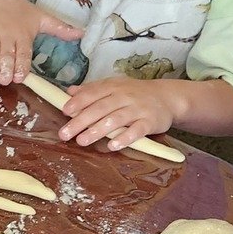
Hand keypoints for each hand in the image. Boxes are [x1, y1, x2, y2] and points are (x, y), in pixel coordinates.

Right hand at [0, 0, 80, 84]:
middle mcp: (7, 34)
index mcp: (24, 34)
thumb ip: (59, 29)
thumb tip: (82, 33)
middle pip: (6, 53)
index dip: (22, 65)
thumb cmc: (20, 11)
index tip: (20, 77)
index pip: (24, 53)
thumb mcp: (41, 19)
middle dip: (5, 67)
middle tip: (4, 79)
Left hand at [59, 76, 176, 150]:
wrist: (167, 97)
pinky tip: (112, 146)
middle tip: (65, 134)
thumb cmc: (134, 94)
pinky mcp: (150, 122)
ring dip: (98, 130)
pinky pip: (137, 130)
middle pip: (100, 108)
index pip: (93, 94)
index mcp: (113, 87)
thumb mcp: (114, 87)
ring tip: (82, 141)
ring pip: (116, 119)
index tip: (64, 111)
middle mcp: (125, 96)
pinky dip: (125, 138)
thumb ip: (92, 90)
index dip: (78, 102)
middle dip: (81, 121)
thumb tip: (69, 92)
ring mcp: (138, 109)